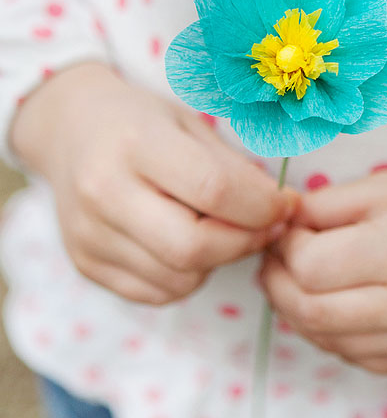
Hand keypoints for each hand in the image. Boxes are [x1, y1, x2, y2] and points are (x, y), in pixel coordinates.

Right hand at [10, 62, 297, 304]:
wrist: (70, 132)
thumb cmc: (142, 124)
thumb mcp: (190, 124)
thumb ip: (235, 170)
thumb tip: (283, 212)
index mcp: (135, 143)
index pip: (214, 190)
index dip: (262, 207)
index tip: (285, 206)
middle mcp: (104, 191)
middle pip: (193, 248)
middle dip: (243, 244)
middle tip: (263, 228)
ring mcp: (89, 234)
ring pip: (180, 279)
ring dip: (216, 262)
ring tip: (217, 230)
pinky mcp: (86, 264)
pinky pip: (159, 293)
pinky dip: (187, 277)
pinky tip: (185, 245)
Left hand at [259, 157, 386, 375]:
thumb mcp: (383, 186)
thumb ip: (322, 207)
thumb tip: (274, 229)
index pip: (310, 269)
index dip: (285, 250)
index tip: (289, 234)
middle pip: (311, 314)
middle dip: (279, 287)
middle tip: (274, 265)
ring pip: (329, 342)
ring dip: (302, 314)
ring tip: (304, 283)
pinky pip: (357, 358)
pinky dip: (335, 334)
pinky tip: (339, 306)